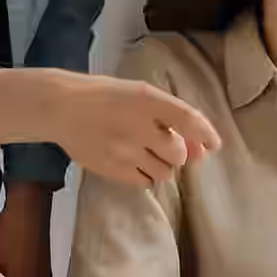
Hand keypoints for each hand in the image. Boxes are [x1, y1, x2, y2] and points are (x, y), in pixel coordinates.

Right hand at [0, 69, 221, 187]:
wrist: (62, 108)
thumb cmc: (106, 96)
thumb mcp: (139, 94)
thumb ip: (171, 117)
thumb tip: (202, 147)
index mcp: (148, 100)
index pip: (188, 120)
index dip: (206, 134)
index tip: (214, 145)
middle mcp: (139, 127)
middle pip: (178, 154)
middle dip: (176, 152)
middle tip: (161, 144)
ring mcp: (125, 152)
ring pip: (164, 172)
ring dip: (162, 165)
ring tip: (145, 152)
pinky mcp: (112, 170)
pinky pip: (144, 182)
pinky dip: (146, 175)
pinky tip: (133, 161)